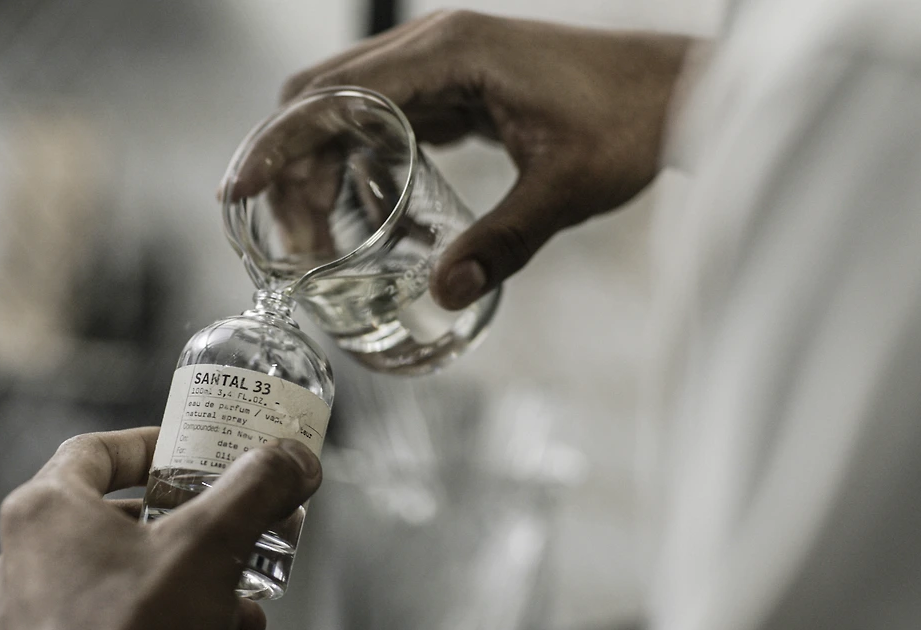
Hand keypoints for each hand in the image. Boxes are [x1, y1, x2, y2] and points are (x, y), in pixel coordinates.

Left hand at [0, 429, 321, 629]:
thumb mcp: (213, 545)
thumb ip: (257, 490)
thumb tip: (290, 461)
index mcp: (43, 515)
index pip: (93, 452)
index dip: (148, 447)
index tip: (187, 455)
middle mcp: (23, 568)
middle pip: (121, 533)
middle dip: (194, 544)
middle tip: (233, 544)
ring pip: (127, 599)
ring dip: (196, 603)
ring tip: (244, 619)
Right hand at [276, 10, 690, 308]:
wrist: (681, 92)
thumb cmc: (635, 124)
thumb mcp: (568, 189)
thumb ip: (505, 242)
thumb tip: (442, 293)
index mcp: (452, 52)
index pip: (335, 93)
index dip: (279, 143)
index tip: (238, 191)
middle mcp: (436, 46)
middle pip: (324, 98)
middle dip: (293, 169)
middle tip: (292, 245)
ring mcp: (444, 63)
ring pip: (349, 111)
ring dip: (324, 171)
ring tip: (323, 243)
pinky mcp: (457, 85)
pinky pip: (385, 119)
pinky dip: (362, 164)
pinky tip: (372, 215)